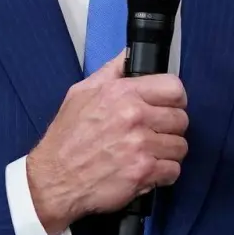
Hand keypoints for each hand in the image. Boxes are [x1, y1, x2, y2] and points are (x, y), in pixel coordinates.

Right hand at [24, 51, 187, 234]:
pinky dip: (164, 174)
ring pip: (180, 146)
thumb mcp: (81, 93)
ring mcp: (140, 145)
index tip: (168, 108)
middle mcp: (134, 116)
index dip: (175, 100)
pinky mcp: (143, 172)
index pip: (174, 88)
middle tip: (155, 135)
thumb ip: (111, 72)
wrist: (53, 180)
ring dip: (168, 153)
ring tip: (149, 154)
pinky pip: (174, 171)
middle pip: (181, 119)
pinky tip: (148, 171)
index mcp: (122, 93)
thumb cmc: (66, 139)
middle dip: (170, 128)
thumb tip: (129, 55)